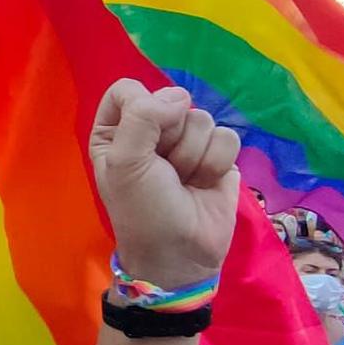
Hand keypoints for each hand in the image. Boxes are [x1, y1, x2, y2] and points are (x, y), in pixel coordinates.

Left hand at [88, 81, 238, 289]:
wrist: (180, 255)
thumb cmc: (143, 210)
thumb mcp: (125, 162)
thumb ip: (142, 116)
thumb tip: (179, 97)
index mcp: (117, 130)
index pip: (128, 89)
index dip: (141, 109)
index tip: (141, 141)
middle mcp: (151, 132)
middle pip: (172, 101)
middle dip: (172, 139)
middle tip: (163, 172)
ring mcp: (186, 143)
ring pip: (202, 119)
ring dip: (194, 156)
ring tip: (183, 182)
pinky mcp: (218, 157)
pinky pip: (227, 137)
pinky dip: (216, 164)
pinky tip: (204, 185)